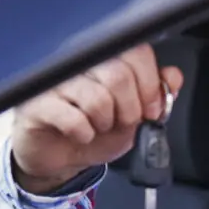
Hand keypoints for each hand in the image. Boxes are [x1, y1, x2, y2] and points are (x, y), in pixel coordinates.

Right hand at [10, 43, 183, 193]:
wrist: (58, 156)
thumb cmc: (92, 129)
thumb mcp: (133, 115)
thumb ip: (155, 95)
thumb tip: (173, 76)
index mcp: (102, 57)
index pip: (136, 52)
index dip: (150, 84)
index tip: (151, 109)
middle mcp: (76, 61)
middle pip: (118, 74)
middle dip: (130, 110)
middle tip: (122, 122)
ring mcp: (52, 80)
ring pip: (97, 97)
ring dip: (104, 123)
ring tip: (96, 126)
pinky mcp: (35, 103)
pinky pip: (73, 118)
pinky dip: (83, 133)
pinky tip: (79, 133)